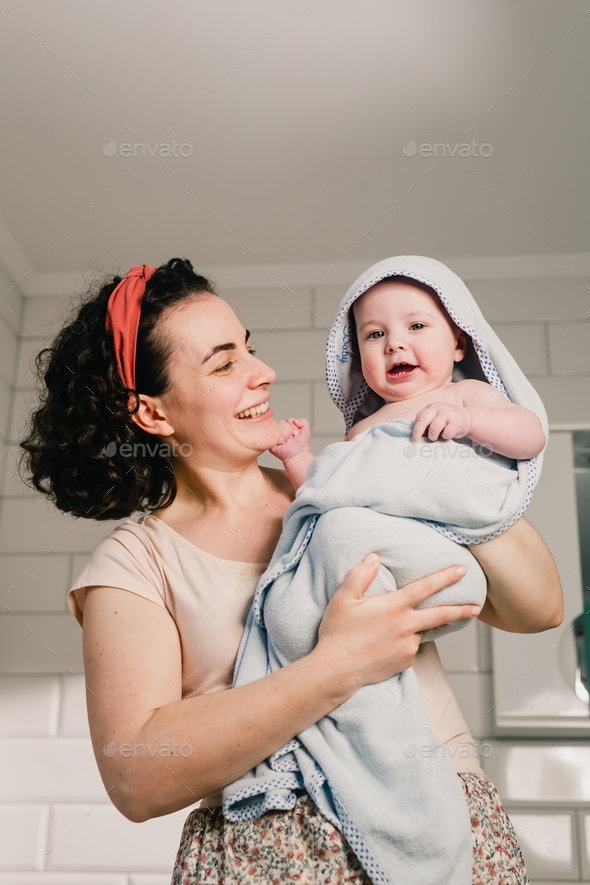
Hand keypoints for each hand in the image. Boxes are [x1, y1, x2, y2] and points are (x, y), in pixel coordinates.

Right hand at [270, 418, 311, 462]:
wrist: (298, 455)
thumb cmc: (301, 445)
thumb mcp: (306, 430)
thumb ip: (303, 421)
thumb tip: (295, 420)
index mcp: (287, 427)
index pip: (288, 420)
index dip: (294, 426)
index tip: (297, 433)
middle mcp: (280, 430)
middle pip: (282, 422)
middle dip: (290, 431)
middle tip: (292, 438)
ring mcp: (275, 435)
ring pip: (279, 428)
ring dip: (286, 435)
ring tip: (288, 441)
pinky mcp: (271, 442)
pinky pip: (274, 435)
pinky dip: (281, 440)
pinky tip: (283, 444)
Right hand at [314, 555, 479, 692]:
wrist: (336, 670)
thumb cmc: (337, 633)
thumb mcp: (344, 598)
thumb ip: (361, 574)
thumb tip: (374, 557)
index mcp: (393, 607)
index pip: (425, 587)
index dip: (445, 577)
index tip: (461, 570)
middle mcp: (405, 626)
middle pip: (440, 615)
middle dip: (460, 609)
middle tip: (476, 607)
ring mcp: (407, 646)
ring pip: (422, 631)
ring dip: (422, 627)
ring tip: (413, 624)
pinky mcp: (405, 662)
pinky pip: (412, 647)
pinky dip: (407, 642)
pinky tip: (391, 643)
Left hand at [412, 402, 473, 443]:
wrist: (468, 419)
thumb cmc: (448, 422)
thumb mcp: (435, 419)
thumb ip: (426, 424)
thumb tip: (416, 437)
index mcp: (431, 407)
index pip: (419, 417)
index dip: (415, 429)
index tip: (415, 439)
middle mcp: (438, 407)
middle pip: (423, 419)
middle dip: (417, 432)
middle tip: (416, 442)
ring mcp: (448, 412)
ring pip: (434, 427)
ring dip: (433, 436)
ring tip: (437, 437)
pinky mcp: (457, 420)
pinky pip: (447, 433)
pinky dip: (446, 437)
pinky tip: (448, 435)